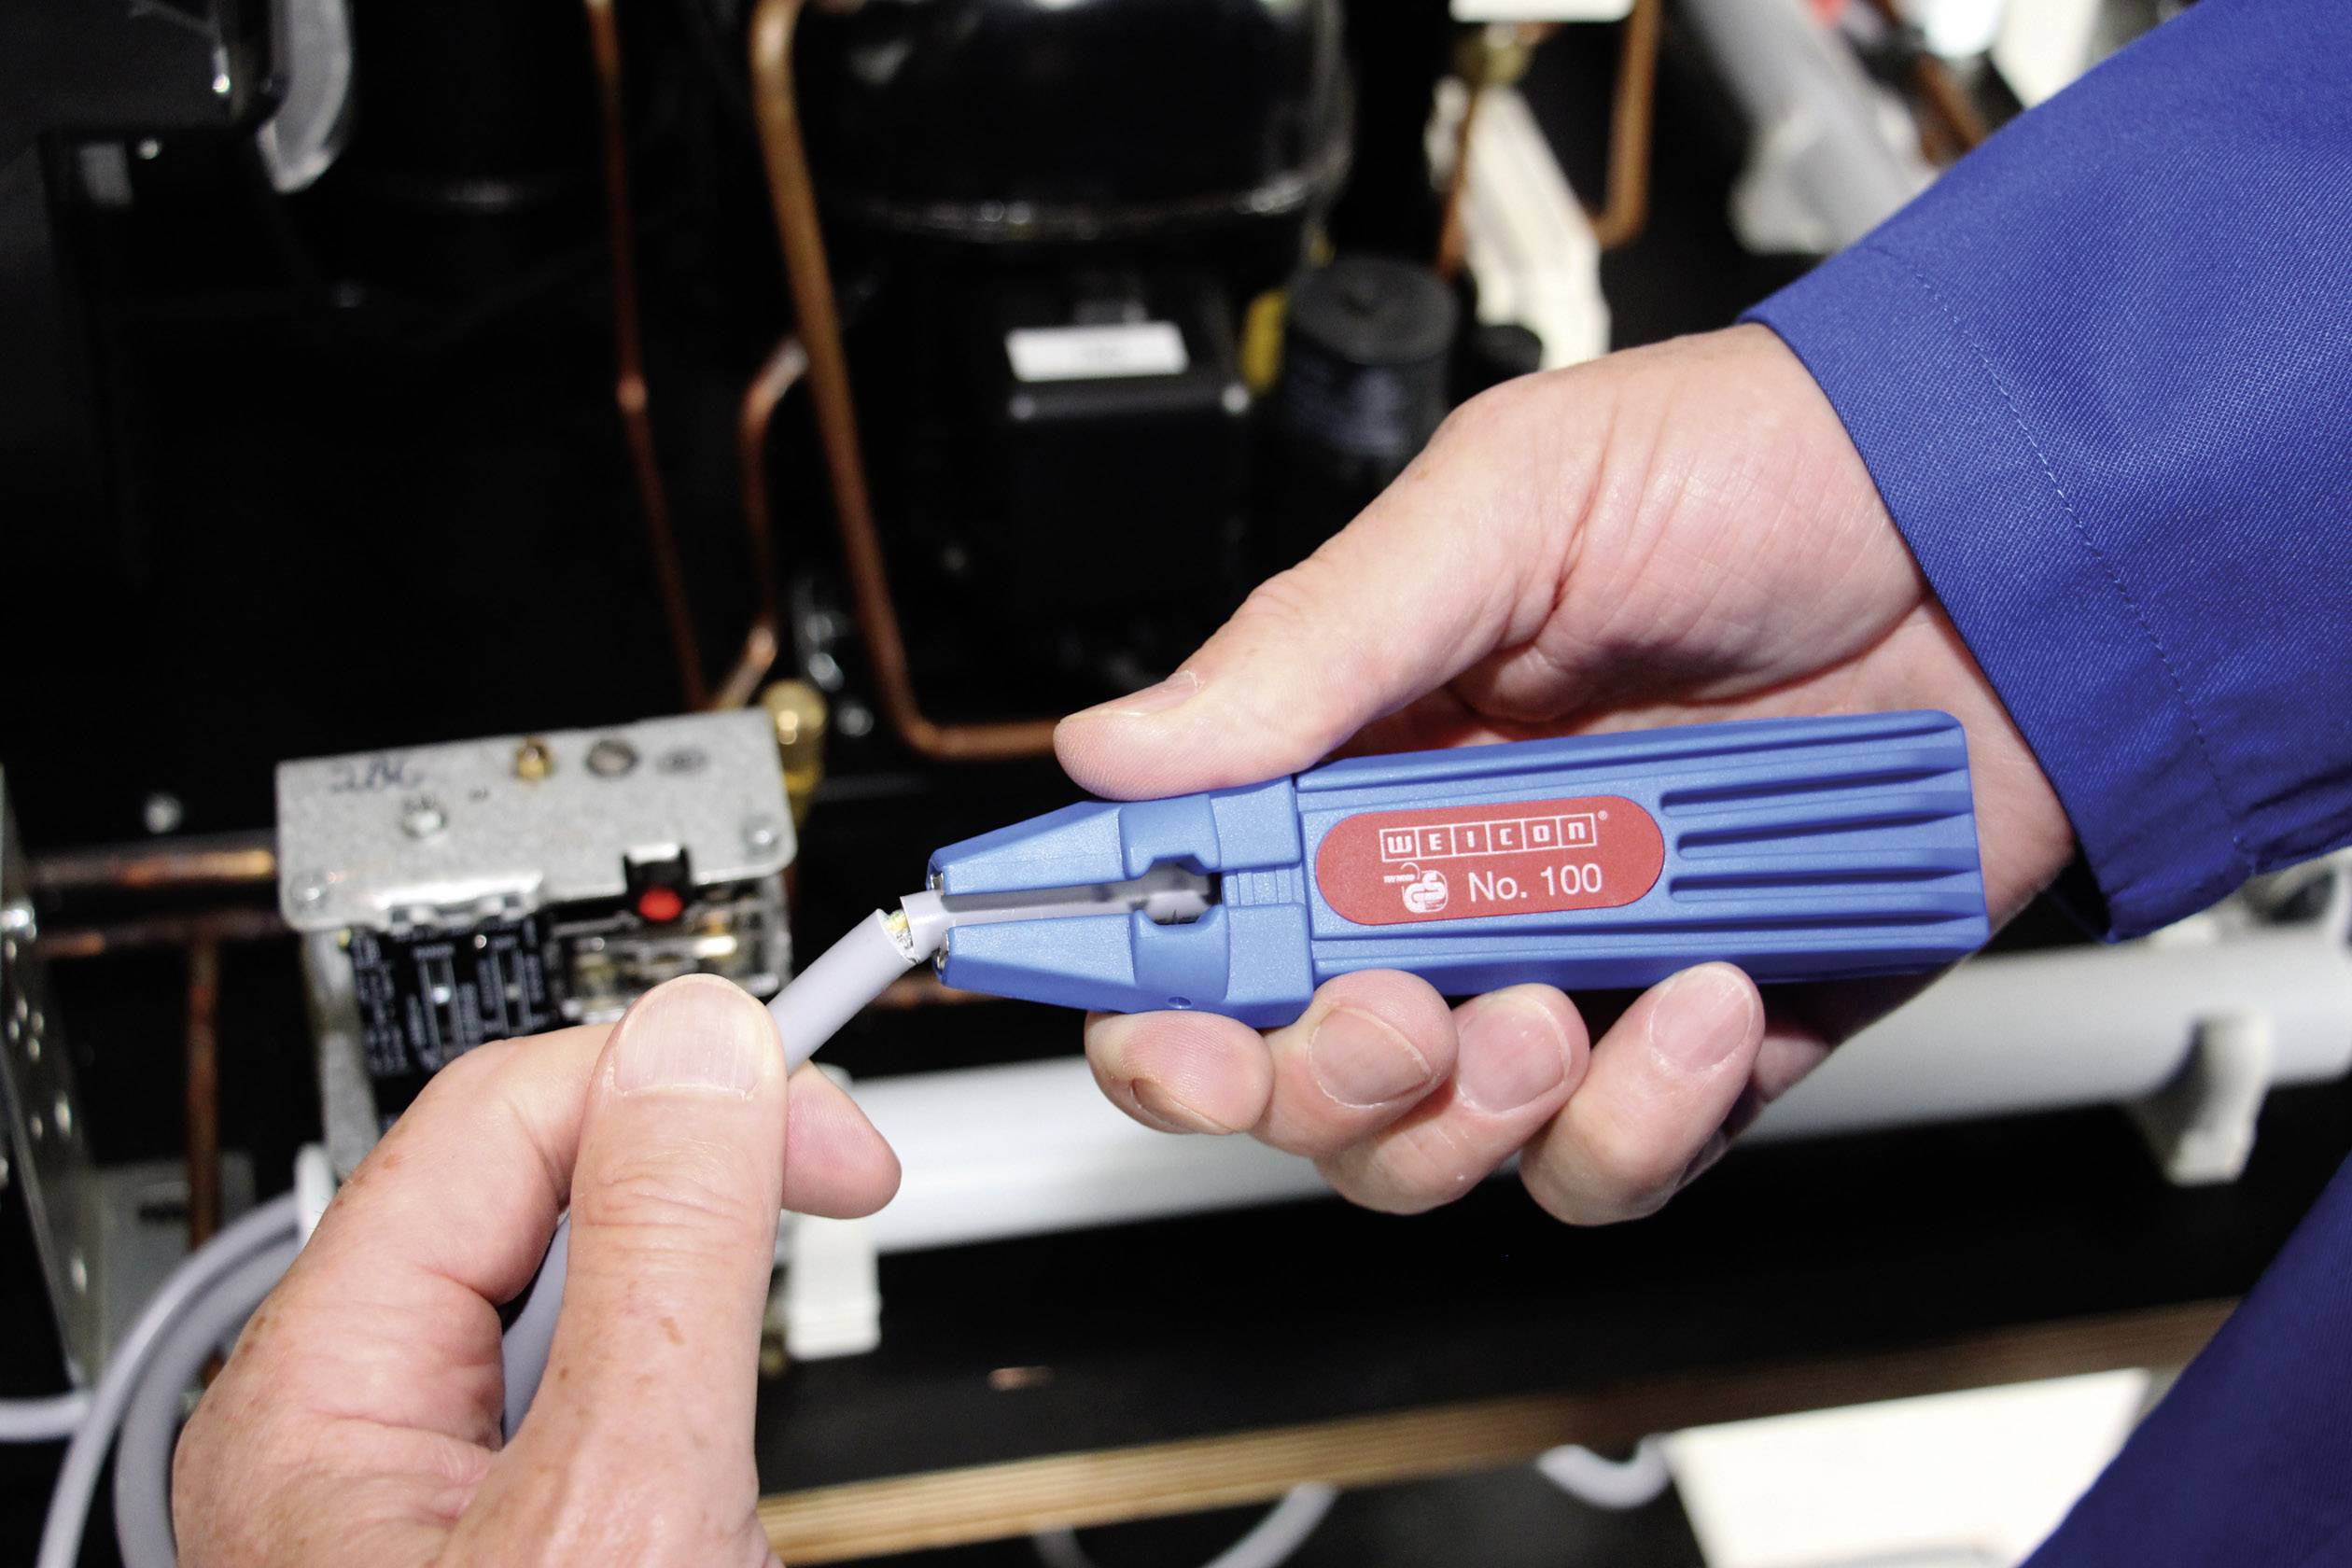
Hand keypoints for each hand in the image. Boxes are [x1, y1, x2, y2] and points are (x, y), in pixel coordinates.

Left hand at [173, 975, 898, 1566]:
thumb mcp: (626, 1496)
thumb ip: (667, 1259)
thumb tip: (700, 1049)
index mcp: (316, 1401)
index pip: (496, 1114)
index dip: (673, 1081)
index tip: (817, 1102)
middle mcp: (342, 1436)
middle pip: (534, 1193)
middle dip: (694, 1178)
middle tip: (832, 1183)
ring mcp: (415, 1499)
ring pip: (576, 1298)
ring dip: (693, 1302)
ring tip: (760, 1383)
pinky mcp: (495, 1540)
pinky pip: (590, 1400)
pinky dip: (679, 1395)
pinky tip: (716, 1457)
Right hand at [1056, 325, 2074, 1224]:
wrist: (2006, 526)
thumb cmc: (1759, 470)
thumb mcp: (1511, 508)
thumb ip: (1313, 644)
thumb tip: (1121, 747)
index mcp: (1364, 752)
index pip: (1203, 907)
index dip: (1150, 988)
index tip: (1158, 1026)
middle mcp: (1451, 880)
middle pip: (1301, 1069)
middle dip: (1319, 1080)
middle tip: (1390, 1016)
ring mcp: (1578, 968)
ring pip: (1442, 1147)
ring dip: (1473, 1110)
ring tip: (1551, 1005)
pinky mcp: (1705, 1039)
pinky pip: (1617, 1159)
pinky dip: (1642, 1116)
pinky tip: (1705, 996)